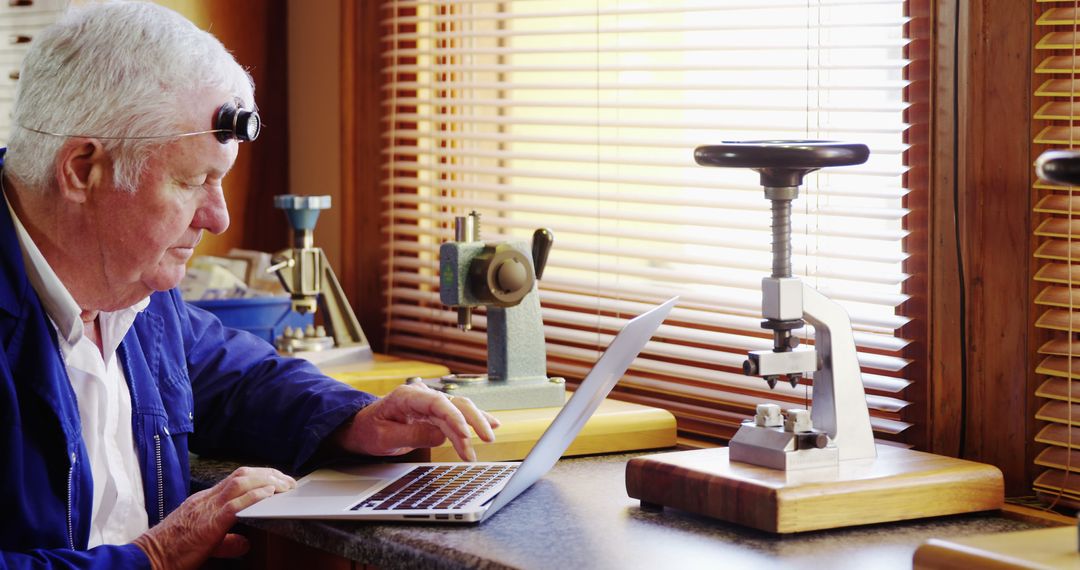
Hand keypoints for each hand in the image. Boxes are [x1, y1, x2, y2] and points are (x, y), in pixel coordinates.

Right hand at [132, 467, 295, 569]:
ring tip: (284, 485)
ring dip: (267, 481)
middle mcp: (206, 499)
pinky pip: (234, 505)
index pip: (236, 479)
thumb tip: (245, 543)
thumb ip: (227, 540)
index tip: (277, 480)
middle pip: (242, 475)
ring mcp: (206, 509)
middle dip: (269, 474)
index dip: (260, 476)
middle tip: (288, 481)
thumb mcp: (204, 542)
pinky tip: (269, 494)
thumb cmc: (172, 551)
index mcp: (204, 501)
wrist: (148, 558)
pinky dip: (254, 496)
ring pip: (240, 482)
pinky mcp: (208, 524)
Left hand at [334, 383, 499, 461]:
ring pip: (460, 409)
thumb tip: (441, 435)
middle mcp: (422, 395)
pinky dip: (474, 420)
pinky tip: (492, 423)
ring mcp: (430, 403)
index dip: (454, 418)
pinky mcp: (435, 413)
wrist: (361, 428)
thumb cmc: (369, 431)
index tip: (465, 436)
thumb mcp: (384, 438)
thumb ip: (412, 435)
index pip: (437, 403)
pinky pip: (457, 415)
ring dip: (475, 424)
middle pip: (454, 403)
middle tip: (485, 439)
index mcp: (406, 396)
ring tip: (488, 438)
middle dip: (473, 421)